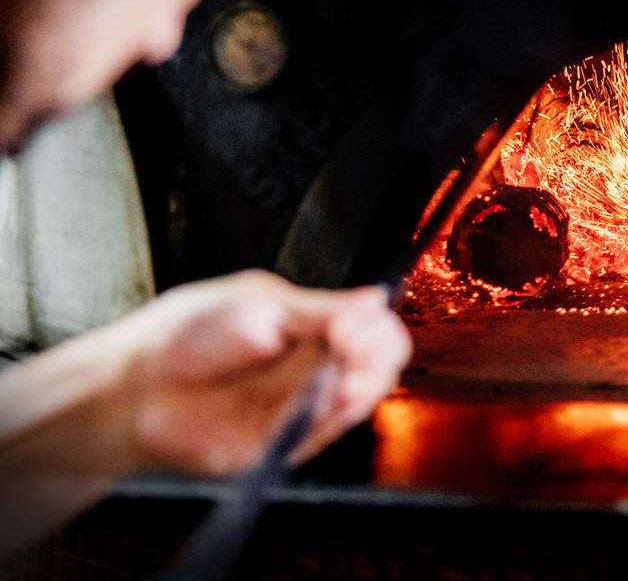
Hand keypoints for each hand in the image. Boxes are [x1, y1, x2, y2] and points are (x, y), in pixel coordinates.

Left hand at [116, 270, 410, 475]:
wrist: (132, 384)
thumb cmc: (184, 335)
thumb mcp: (259, 304)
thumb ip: (320, 310)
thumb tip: (376, 300)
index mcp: (314, 328)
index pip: (373, 331)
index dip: (378, 328)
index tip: (360, 323)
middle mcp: (313, 370)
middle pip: (375, 369)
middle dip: (375, 360)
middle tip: (355, 349)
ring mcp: (298, 409)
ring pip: (353, 402)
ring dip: (355, 388)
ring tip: (345, 377)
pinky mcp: (280, 445)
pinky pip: (318, 434)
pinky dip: (326, 416)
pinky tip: (329, 398)